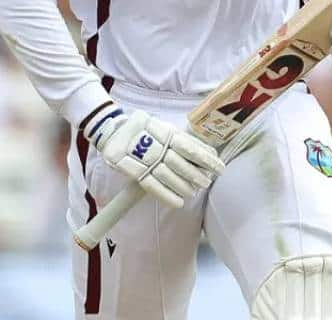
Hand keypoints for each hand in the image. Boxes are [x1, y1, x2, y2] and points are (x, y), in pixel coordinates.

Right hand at [84, 104, 224, 207]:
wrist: (113, 130)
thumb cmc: (145, 130)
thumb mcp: (164, 129)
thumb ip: (181, 140)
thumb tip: (206, 153)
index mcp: (167, 132)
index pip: (190, 147)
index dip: (206, 159)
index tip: (219, 168)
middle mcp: (157, 144)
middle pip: (180, 162)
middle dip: (196, 174)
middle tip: (206, 182)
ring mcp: (144, 157)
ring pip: (167, 174)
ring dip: (183, 185)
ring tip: (193, 192)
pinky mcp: (133, 170)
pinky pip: (151, 184)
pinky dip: (166, 195)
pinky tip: (178, 203)